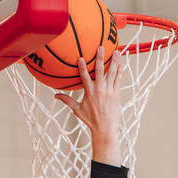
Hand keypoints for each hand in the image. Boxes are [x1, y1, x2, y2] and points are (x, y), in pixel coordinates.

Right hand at [56, 46, 123, 165]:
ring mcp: (109, 92)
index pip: (84, 76)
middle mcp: (99, 90)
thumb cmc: (91, 120)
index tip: (80, 57)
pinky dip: (120, 73)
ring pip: (112, 73)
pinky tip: (121, 65)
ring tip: (116, 51)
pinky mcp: (116, 95)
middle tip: (101, 47)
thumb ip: (67, 101)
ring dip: (114, 62)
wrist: (105, 129)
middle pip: (100, 71)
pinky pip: (118, 81)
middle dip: (100, 58)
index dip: (82, 67)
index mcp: (89, 93)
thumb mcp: (77, 110)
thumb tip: (55, 96)